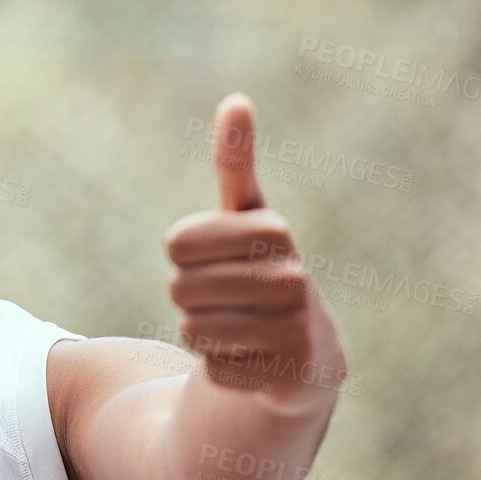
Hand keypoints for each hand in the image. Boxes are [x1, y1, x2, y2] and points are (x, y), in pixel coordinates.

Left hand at [163, 94, 347, 407]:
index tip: (210, 256)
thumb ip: (236, 164)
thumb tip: (236, 99)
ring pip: (193, 332)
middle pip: (180, 289)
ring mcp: (293, 330)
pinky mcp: (287, 379)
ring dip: (203, 334)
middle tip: (225, 298)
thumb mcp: (247, 218)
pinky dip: (222, 370)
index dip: (181, 254)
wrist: (303, 353)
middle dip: (189, 296)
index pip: (176, 243)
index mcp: (274, 231)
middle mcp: (293, 279)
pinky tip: (253, 362)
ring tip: (239, 329)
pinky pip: (212, 372)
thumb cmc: (260, 272)